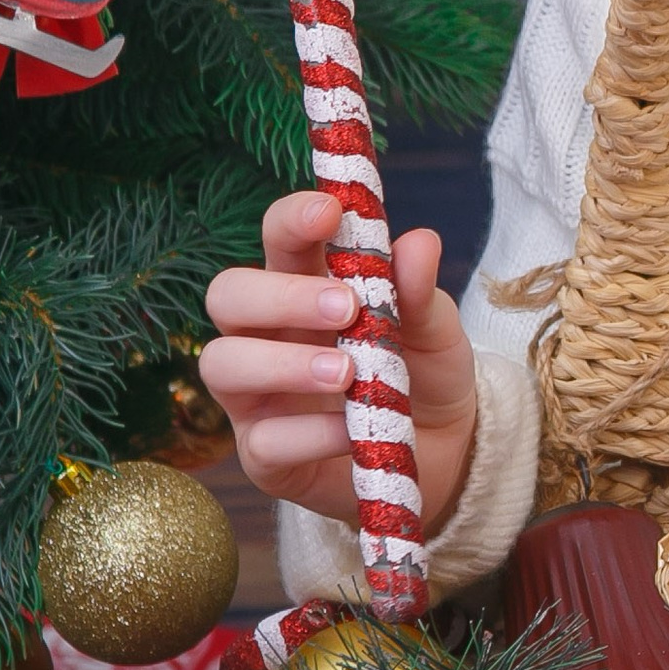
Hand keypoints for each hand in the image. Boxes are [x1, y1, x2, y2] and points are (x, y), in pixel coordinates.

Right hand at [201, 193, 478, 532]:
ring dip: (283, 364)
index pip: (277, 239)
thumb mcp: (436, 331)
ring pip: (222, 364)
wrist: (446, 451)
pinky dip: (311, 434)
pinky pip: (264, 441)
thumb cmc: (425, 374)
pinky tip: (353, 431)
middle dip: (280, 295)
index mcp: (303, 287)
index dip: (292, 220)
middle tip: (345, 307)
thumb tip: (420, 242)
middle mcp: (266, 335)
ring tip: (345, 373)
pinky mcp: (265, 455)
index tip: (329, 214)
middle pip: (228, 295)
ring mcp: (257, 396)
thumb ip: (420, 292)